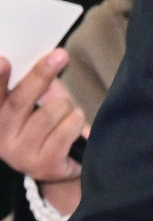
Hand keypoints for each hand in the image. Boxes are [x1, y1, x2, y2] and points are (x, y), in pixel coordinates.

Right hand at [0, 51, 89, 184]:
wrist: (63, 163)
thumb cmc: (49, 124)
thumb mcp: (36, 100)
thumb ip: (32, 84)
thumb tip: (45, 59)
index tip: (3, 60)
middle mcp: (1, 137)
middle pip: (19, 101)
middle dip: (41, 75)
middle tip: (60, 56)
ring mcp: (21, 154)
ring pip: (50, 113)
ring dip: (67, 106)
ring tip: (69, 111)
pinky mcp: (44, 165)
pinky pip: (66, 130)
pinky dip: (76, 121)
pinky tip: (74, 125)